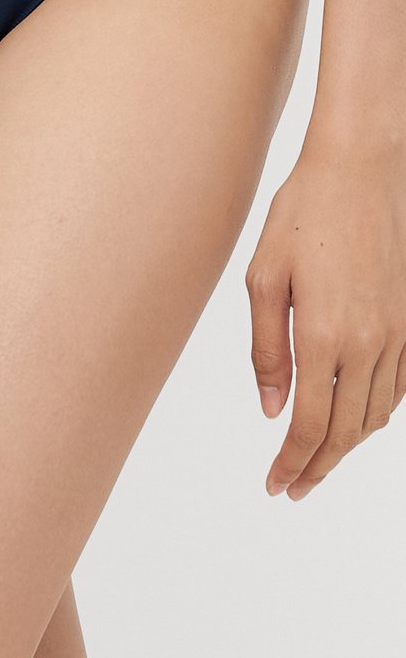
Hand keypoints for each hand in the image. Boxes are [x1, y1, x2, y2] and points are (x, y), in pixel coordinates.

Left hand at [245, 131, 405, 500]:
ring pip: (375, 415)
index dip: (292, 463)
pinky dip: (375, 415)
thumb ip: (267, 350)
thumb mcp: (264, 278)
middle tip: (292, 488)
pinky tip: (354, 418)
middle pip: (347, 432)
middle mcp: (369, 343)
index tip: (275, 485)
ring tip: (318, 461)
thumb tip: (271, 409)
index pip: (311, 426)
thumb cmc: (303, 213)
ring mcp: (396, 333)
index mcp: (325, 335)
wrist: (360, 169)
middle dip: (318, 467)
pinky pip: (398, 388)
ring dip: (346, 446)